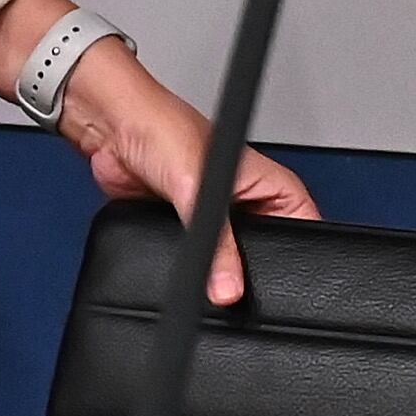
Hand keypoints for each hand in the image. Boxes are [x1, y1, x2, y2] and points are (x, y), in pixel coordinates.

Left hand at [0, 0, 311, 308]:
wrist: (110, 131)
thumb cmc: (161, 128)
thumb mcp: (198, 186)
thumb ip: (216, 241)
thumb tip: (229, 285)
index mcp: (271, 186)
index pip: (305, 230)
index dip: (299, 259)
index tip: (283, 284)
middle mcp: (248, 206)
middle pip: (268, 255)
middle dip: (252, 275)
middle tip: (237, 287)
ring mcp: (217, 222)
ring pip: (230, 265)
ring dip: (219, 274)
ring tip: (210, 280)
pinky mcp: (187, 233)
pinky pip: (197, 264)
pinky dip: (192, 271)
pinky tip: (188, 274)